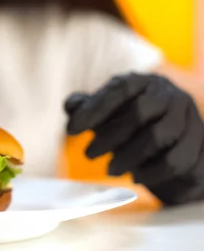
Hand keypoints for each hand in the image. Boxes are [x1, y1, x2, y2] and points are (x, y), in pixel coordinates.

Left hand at [65, 73, 203, 205]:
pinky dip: (152, 172)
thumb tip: (70, 105)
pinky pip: (176, 160)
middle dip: (109, 136)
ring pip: (158, 137)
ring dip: (129, 156)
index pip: (119, 89)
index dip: (94, 109)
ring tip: (109, 170)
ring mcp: (188, 117)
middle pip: (139, 112)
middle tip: (88, 154)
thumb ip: (88, 108)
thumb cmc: (133, 128)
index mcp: (144, 82)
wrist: (174, 153)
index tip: (72, 130)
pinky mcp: (199, 144)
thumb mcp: (108, 116)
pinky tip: (135, 178)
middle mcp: (170, 94)